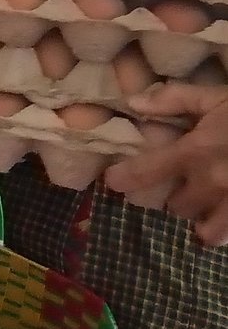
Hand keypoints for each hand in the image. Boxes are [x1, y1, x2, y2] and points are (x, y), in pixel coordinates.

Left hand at [105, 83, 227, 245]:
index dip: (124, 178)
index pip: (147, 171)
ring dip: (204, 222)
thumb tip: (134, 105)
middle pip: (178, 206)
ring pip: (209, 231)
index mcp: (197, 152)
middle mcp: (214, 183)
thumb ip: (175, 100)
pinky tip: (226, 217)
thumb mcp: (218, 97)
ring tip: (207, 209)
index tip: (113, 182)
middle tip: (182, 187)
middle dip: (176, 198)